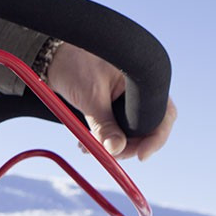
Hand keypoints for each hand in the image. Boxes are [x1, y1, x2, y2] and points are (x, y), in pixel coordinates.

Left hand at [46, 42, 177, 160]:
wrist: (52, 59)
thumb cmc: (75, 66)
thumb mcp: (90, 98)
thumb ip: (103, 125)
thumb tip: (116, 150)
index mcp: (144, 80)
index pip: (163, 114)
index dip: (156, 138)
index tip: (141, 156)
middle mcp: (139, 91)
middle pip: (148, 128)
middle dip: (130, 146)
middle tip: (110, 155)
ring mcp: (126, 100)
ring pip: (129, 132)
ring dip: (113, 145)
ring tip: (90, 147)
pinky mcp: (112, 107)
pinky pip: (115, 129)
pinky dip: (103, 139)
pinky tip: (87, 143)